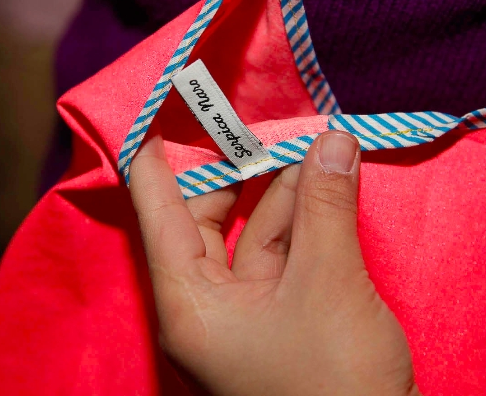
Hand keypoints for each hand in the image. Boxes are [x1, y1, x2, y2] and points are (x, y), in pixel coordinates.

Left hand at [130, 130, 418, 395]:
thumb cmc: (334, 384)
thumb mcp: (328, 284)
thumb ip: (326, 208)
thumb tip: (332, 140)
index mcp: (190, 303)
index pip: (159, 216)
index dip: (153, 164)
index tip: (150, 117)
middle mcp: (207, 307)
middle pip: (206, 220)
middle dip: (237, 171)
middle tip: (258, 124)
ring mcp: (246, 315)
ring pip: (253, 234)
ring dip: (284, 191)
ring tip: (313, 145)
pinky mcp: (281, 319)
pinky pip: (282, 255)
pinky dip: (303, 221)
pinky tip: (323, 184)